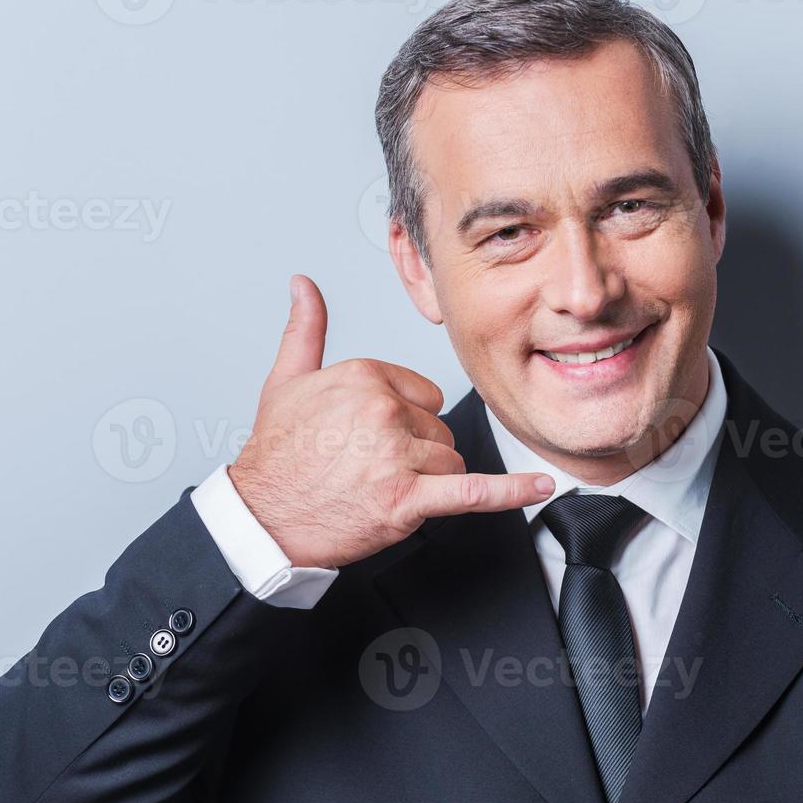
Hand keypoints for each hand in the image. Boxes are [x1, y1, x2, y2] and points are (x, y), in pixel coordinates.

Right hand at [228, 274, 554, 567]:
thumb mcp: (286, 379)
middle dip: (415, 454)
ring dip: (427, 483)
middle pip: (440, 430)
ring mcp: (396, 456)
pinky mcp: (405, 500)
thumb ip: (307, 327)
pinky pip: (471, 493)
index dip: (405, 420)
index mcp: (365, 377)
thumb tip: (304, 284)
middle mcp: (383, 411)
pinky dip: (510, 492)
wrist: (261, 517)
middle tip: (368, 468)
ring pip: (450, 463)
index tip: (372, 436)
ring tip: (377, 488)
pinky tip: (540, 486)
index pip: (425, 394)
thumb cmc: (276, 455)